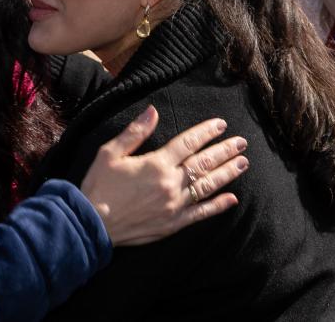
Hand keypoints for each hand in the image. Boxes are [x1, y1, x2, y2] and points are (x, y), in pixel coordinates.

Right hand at [80, 105, 247, 245]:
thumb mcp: (110, 153)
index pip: (188, 142)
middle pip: (204, 163)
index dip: (206, 132)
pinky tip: (232, 199)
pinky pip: (201, 214)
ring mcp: (174, 205)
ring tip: (243, 163)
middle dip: (225, 151)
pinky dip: (217, 206)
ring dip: (227, 173)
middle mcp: (170, 183)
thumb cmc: (99, 186)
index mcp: (156, 163)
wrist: (92, 224)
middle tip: (242, 143)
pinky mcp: (173, 224)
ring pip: (207, 186)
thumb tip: (153, 111)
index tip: (221, 124)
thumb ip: (135, 132)